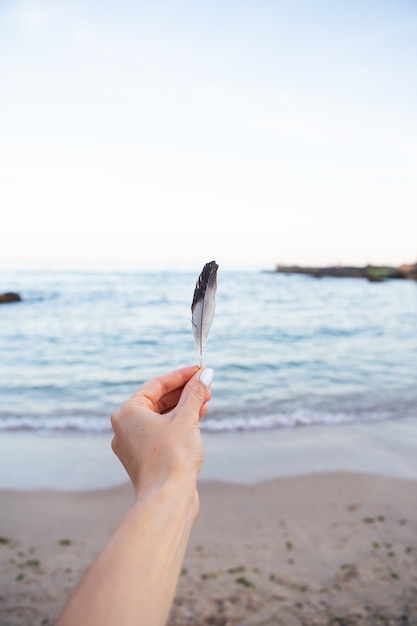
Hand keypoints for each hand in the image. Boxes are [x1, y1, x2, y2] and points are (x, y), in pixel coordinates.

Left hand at [111, 365, 211, 510]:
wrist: (167, 499)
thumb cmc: (172, 456)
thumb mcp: (186, 418)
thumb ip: (195, 393)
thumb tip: (204, 375)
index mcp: (127, 413)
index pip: (156, 384)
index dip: (181, 375)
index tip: (200, 370)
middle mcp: (125, 428)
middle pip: (158, 400)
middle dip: (184, 392)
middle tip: (206, 385)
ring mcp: (134, 445)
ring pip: (162, 417)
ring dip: (185, 407)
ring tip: (206, 400)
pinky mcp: (146, 459)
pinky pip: (163, 433)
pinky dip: (180, 424)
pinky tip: (198, 418)